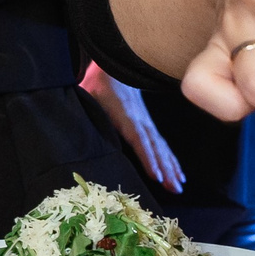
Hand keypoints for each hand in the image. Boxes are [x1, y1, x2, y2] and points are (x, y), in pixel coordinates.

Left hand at [82, 63, 185, 191]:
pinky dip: (171, 158)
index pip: (139, 141)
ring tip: (178, 186)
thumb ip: (85, 113)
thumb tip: (76, 133)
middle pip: (155, 148)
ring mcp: (146, 123)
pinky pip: (162, 144)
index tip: (156, 176)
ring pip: (161, 148)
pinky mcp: (147, 125)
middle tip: (174, 189)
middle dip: (165, 170)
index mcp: (125, 117)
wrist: (115, 66)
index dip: (147, 158)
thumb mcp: (88, 95)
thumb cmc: (98, 83)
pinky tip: (178, 171)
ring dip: (171, 167)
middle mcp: (140, 122)